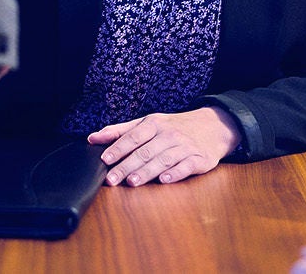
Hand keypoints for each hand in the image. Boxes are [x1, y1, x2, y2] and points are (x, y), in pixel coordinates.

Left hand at [87, 106, 240, 185]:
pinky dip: (175, 173)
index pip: (133, 136)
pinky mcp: (199, 159)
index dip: (118, 148)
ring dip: (147, 171)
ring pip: (163, 159)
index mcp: (154, 124)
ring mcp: (185, 146)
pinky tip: (164, 180)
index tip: (105, 160)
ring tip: (133, 181)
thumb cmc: (173, 127)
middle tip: (112, 179)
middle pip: (145, 151)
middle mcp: (169, 134)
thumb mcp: (147, 123)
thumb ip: (120, 131)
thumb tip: (92, 138)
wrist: (213, 126)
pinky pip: (186, 166)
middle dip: (127, 165)